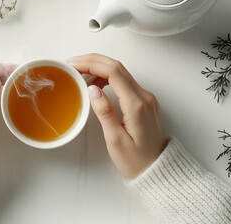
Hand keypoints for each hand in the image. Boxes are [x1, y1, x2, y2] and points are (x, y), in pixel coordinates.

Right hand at [70, 53, 166, 178]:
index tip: (74, 64)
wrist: (157, 170)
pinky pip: (124, 81)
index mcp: (136, 105)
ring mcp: (146, 97)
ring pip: (121, 72)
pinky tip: (95, 82)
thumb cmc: (135, 160)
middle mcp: (144, 96)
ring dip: (99, 67)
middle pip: (118, 66)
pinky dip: (107, 76)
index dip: (92, 63)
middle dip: (93, 60)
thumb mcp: (115, 140)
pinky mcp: (143, 101)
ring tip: (80, 74)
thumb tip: (92, 89)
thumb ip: (104, 112)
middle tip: (73, 64)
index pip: (113, 72)